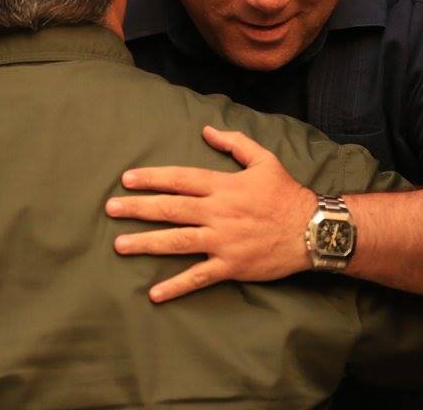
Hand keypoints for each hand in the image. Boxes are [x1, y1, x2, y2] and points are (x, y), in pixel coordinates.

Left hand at [105, 125, 316, 302]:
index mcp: (224, 186)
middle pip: (171, 208)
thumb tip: (207, 129)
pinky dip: (176, 286)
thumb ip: (235, 143)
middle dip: (138, 208)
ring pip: (177, 241)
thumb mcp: (264, 160)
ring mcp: (223, 241)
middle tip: (110, 208)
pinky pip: (198, 277)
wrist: (312, 229)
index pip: (180, 178)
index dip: (152, 178)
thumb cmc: (286, 194)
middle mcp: (218, 212)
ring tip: (120, 245)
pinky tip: (154, 293)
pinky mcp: (230, 265)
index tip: (127, 179)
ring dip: (146, 243)